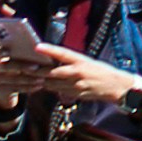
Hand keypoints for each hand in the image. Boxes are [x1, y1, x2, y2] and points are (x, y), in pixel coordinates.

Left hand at [5, 40, 135, 107]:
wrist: (116, 86)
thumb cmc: (101, 71)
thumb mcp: (88, 62)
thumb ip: (71, 62)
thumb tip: (53, 61)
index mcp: (81, 61)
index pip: (63, 54)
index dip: (49, 50)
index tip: (37, 46)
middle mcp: (77, 73)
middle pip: (52, 72)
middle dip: (38, 71)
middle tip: (25, 67)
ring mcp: (76, 85)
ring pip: (52, 83)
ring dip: (41, 80)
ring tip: (29, 76)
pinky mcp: (75, 94)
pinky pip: (58, 91)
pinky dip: (50, 87)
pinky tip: (43, 85)